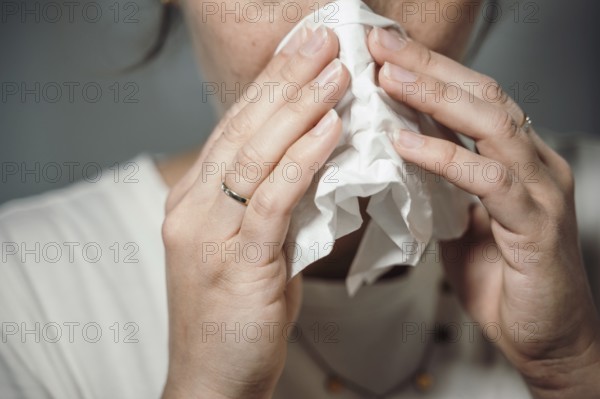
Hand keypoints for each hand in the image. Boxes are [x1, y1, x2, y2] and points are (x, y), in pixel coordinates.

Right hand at [161, 26, 348, 398]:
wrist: (213, 378)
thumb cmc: (235, 313)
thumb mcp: (250, 247)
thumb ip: (271, 203)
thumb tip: (314, 162)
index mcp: (194, 199)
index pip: (234, 127)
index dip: (269, 84)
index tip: (302, 49)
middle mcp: (192, 207)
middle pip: (242, 128)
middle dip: (285, 78)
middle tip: (322, 38)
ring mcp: (208, 234)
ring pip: (255, 154)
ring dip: (299, 107)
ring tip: (336, 71)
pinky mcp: (235, 263)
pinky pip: (272, 199)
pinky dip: (302, 160)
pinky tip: (329, 130)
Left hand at [368, 27, 599, 396]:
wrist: (544, 337)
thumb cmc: (504, 278)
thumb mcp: (462, 220)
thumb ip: (440, 185)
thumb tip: (398, 155)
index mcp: (515, 160)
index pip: (474, 99)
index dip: (431, 70)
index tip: (385, 51)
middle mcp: (533, 164)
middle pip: (482, 96)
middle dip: (429, 66)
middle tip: (382, 41)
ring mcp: (539, 190)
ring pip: (491, 125)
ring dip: (435, 97)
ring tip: (388, 76)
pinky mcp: (535, 225)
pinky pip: (488, 181)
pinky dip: (445, 157)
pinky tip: (406, 143)